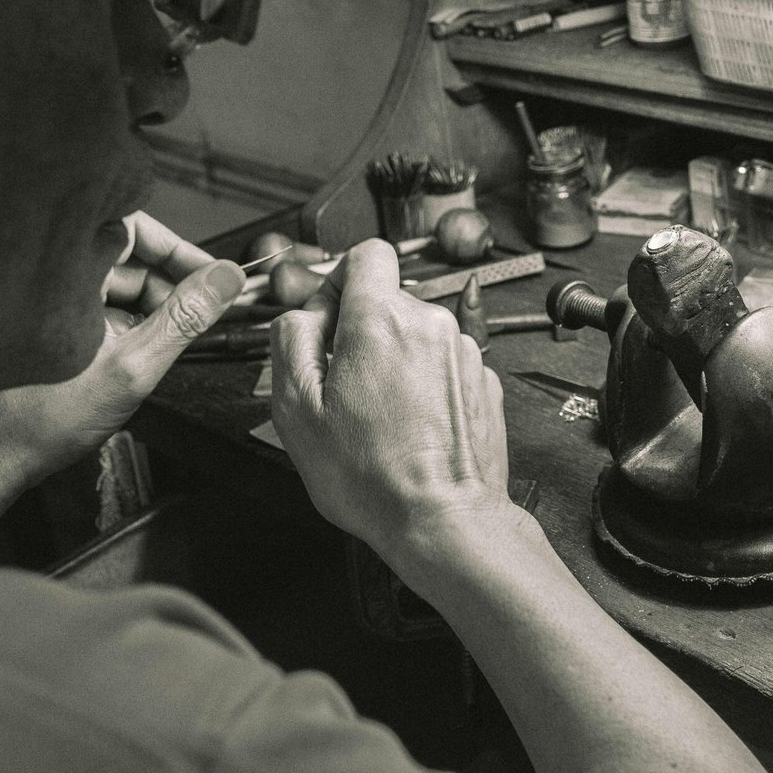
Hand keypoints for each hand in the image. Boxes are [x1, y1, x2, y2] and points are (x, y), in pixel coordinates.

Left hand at [0, 212, 245, 531]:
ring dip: (153, 307)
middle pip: (131, 257)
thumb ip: (185, 318)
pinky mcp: (54, 325)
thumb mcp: (133, 367)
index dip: (177, 248)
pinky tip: (137, 355)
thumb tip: (226, 280)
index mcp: (68, 274)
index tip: (210, 275)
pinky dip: (130, 324)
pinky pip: (104, 308)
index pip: (134, 228)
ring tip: (167, 343)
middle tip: (202, 312)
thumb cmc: (41, 419)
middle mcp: (56, 280)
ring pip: (120, 285)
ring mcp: (54, 303)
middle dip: (172, 284)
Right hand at [270, 238, 510, 568]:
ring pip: (415, 335)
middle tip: (340, 385)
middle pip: (388, 300)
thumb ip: (290, 339)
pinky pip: (441, 365)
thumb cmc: (373, 477)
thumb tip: (301, 313)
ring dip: (392, 361)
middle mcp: (431, 324)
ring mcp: (463, 352)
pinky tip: (409, 426)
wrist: (443, 518)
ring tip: (376, 416)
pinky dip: (423, 384)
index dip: (339, 280)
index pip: (367, 253)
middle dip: (360, 331)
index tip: (327, 318)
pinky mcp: (483, 380)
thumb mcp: (296, 408)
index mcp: (382, 320)